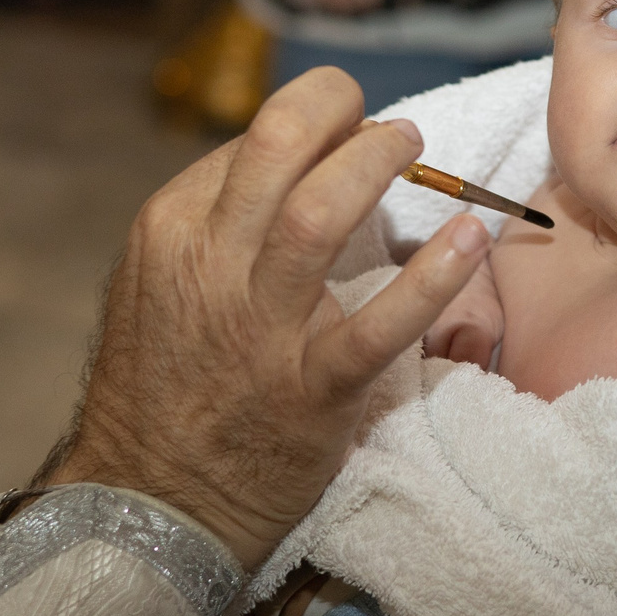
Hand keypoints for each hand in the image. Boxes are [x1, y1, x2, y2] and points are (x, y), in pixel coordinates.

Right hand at [43, 69, 492, 571]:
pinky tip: (468, 240)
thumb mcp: (160, 285)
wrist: (148, 507)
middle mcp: (208, 266)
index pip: (253, 140)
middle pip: (278, 143)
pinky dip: (432, 277)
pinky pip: (379, 326)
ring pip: (319, 212)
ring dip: (378, 165)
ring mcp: (258, 329)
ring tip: (414, 150)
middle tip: (386, 126)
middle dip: (340, 108)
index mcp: (172, 230)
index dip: (314, 119)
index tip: (350, 128)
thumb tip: (295, 165)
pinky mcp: (310, 391)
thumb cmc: (164, 388)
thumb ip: (217, 225)